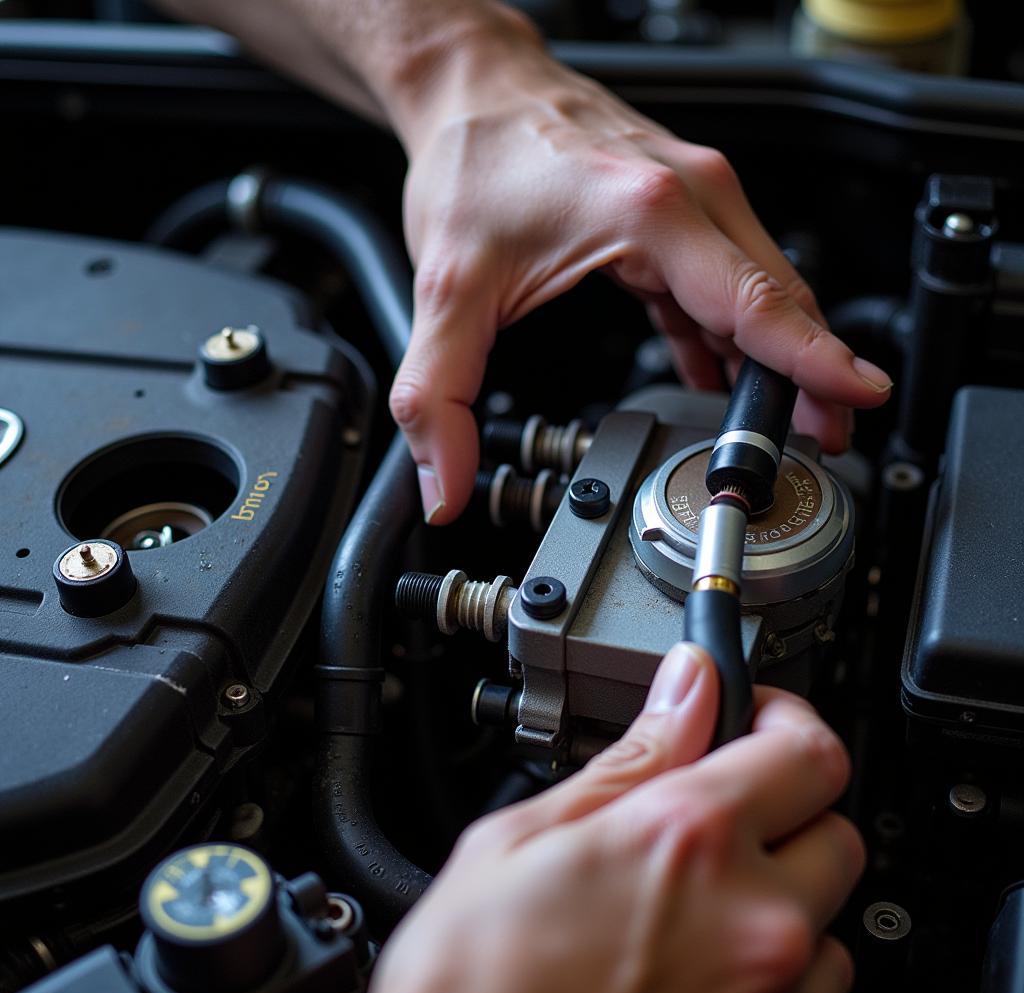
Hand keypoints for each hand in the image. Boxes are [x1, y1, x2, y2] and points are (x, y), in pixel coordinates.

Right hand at [357, 643, 864, 992]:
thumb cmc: (474, 982)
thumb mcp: (529, 835)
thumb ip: (636, 756)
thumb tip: (686, 691)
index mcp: (688, 840)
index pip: (810, 752)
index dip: (783, 721)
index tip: (752, 722)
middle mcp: (752, 922)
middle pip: (836, 830)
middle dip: (785, 805)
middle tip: (717, 807)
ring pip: (829, 916)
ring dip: (779, 890)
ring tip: (695, 897)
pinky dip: (774, 965)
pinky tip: (699, 959)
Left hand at [386, 8, 891, 522]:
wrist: (472, 86)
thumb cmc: (474, 158)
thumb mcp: (446, 288)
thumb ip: (439, 394)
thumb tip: (444, 480)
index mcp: (650, 212)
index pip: (755, 301)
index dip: (813, 359)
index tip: (859, 394)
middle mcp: (689, 195)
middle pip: (778, 299)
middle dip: (811, 375)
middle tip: (828, 439)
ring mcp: (691, 197)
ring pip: (761, 289)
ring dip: (782, 356)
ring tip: (793, 419)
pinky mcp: (677, 210)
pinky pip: (724, 281)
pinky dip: (734, 332)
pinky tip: (726, 371)